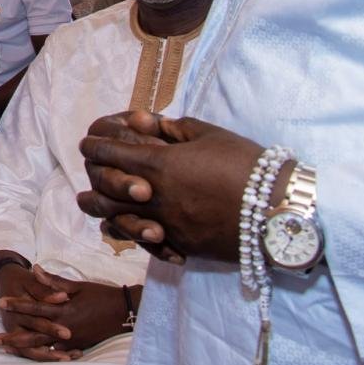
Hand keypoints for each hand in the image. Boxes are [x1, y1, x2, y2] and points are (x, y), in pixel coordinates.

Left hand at [0, 266, 129, 358]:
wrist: (123, 312)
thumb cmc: (100, 295)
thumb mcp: (77, 285)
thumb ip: (54, 281)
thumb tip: (36, 269)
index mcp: (63, 309)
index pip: (35, 307)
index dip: (18, 305)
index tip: (1, 302)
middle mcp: (65, 326)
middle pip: (34, 334)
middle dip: (14, 337)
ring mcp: (72, 339)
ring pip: (44, 347)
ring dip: (26, 349)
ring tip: (10, 350)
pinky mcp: (79, 346)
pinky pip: (59, 353)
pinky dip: (46, 355)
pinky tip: (32, 357)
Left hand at [77, 111, 266, 264]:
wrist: (276, 210)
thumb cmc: (245, 164)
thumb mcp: (209, 134)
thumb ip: (171, 127)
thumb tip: (142, 119)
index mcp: (159, 165)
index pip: (111, 154)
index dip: (95, 146)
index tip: (87, 142)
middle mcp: (155, 197)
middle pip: (104, 191)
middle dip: (92, 178)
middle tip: (89, 171)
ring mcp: (167, 225)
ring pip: (117, 221)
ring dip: (102, 210)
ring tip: (91, 203)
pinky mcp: (182, 246)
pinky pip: (144, 242)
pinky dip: (131, 233)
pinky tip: (127, 227)